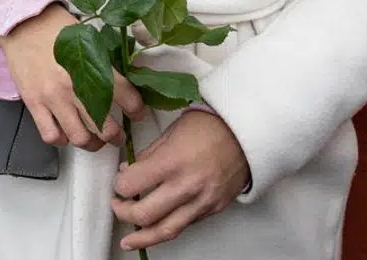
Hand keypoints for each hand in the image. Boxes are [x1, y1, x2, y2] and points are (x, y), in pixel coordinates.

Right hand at [0, 5, 146, 152]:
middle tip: (118, 136)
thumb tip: (124, 82)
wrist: (22, 24)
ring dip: (92, 143)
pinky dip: (62, 140)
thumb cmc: (56, 29)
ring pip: (79, 137)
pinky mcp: (33, 103)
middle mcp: (74, 85)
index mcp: (92, 65)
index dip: (136, 110)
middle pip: (104, 126)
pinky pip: (51, 135)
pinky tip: (66, 133)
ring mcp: (52, 97)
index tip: (137, 113)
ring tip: (94, 140)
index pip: (125, 96)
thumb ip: (104, 62)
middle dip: (116, 136)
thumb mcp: (88, 38)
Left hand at [111, 110, 249, 251]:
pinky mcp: (213, 209)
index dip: (119, 185)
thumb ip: (148, 155)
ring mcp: (201, 201)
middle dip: (123, 212)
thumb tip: (129, 171)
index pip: (131, 185)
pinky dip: (168, 228)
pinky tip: (157, 227)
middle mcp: (186, 186)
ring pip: (165, 231)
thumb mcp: (171, 132)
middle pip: (143, 215)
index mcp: (172, 162)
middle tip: (118, 204)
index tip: (119, 182)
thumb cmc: (210, 126)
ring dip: (142, 237)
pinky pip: (185, 225)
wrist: (247, 134)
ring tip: (129, 240)